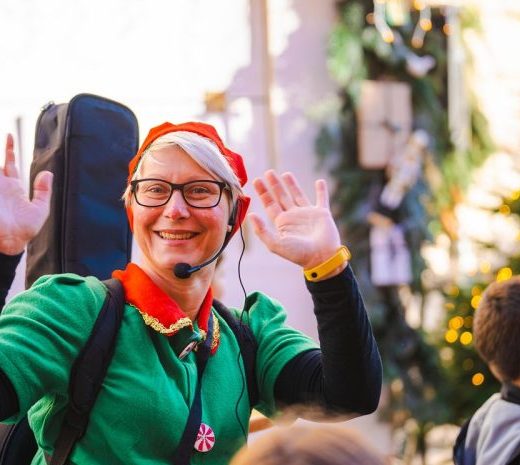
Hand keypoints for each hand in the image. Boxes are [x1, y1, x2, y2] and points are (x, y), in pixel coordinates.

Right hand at [0, 134, 52, 254]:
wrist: (12, 242)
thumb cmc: (26, 229)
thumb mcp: (40, 209)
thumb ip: (43, 191)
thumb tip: (48, 173)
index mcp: (13, 186)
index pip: (10, 162)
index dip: (9, 149)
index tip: (9, 135)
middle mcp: (0, 185)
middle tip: (4, 134)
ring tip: (0, 141)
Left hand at [249, 170, 342, 270]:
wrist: (321, 258)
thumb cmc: (298, 254)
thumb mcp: (276, 244)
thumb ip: (262, 231)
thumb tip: (251, 215)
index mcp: (282, 223)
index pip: (270, 204)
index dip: (263, 193)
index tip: (257, 180)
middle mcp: (294, 217)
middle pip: (281, 197)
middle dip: (274, 185)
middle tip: (268, 172)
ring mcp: (308, 214)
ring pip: (298, 195)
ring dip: (292, 185)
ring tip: (286, 174)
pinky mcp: (322, 214)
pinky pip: (322, 199)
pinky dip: (322, 190)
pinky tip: (320, 182)